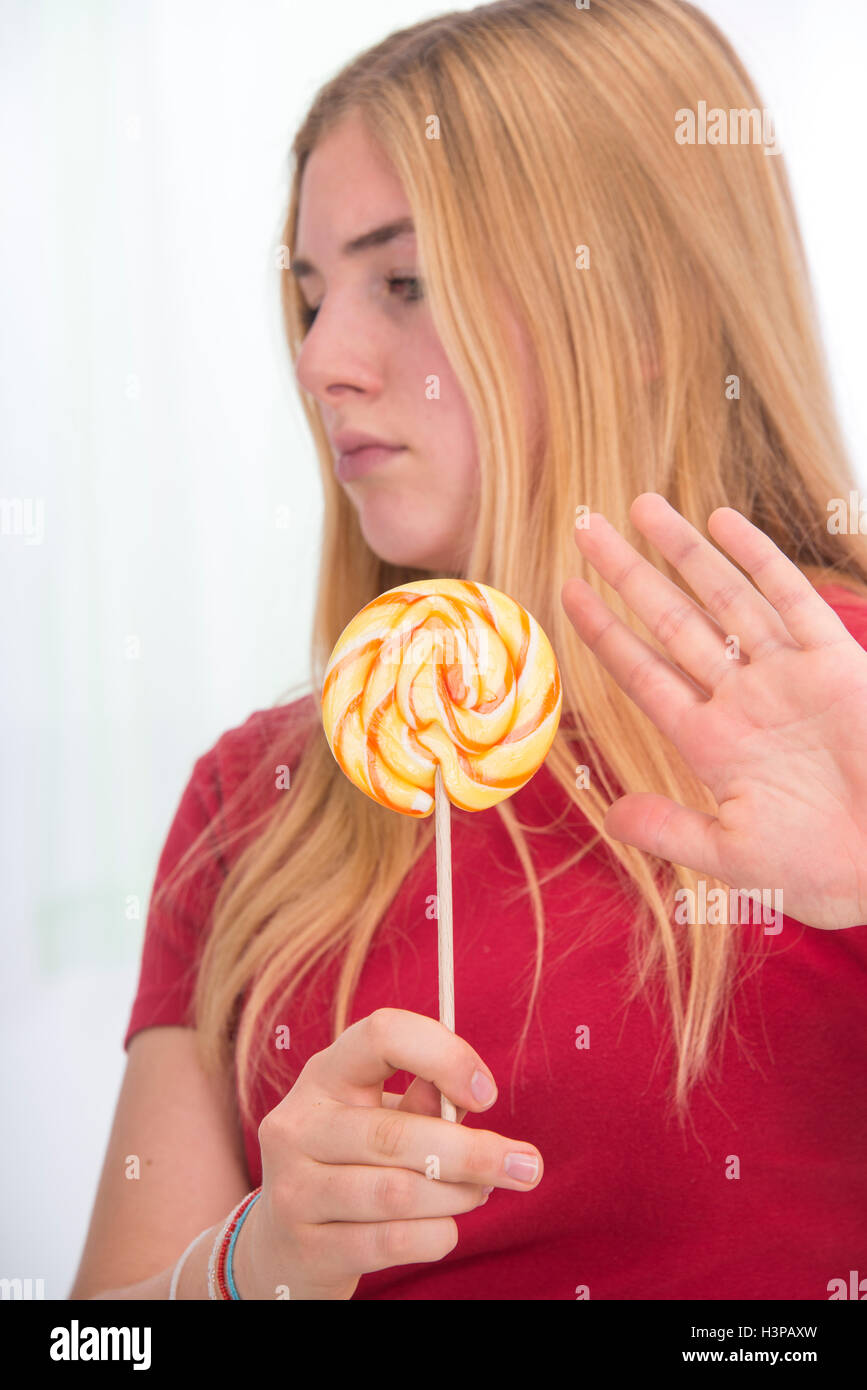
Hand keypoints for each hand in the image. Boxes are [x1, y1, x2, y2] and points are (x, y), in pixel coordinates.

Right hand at [237, 1008, 543, 1298]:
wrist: (282, 1247)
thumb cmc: (353, 1165)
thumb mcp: (379, 1119)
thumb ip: (423, 1104)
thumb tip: (469, 1100)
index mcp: (325, 1074)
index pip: (382, 1034)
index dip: (444, 1055)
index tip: (487, 1094)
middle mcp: (298, 1123)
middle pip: (398, 1132)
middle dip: (475, 1153)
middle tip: (526, 1167)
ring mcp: (293, 1188)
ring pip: (399, 1191)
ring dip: (457, 1196)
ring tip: (477, 1195)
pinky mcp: (305, 1247)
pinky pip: (392, 1242)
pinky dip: (435, 1235)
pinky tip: (443, 1228)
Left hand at [561, 493, 866, 929]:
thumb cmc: (825, 869)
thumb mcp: (735, 857)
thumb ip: (671, 831)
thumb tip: (610, 815)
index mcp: (711, 743)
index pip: (643, 674)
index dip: (605, 633)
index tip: (567, 594)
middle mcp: (742, 699)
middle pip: (671, 621)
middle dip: (628, 574)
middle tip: (585, 528)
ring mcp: (787, 675)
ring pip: (723, 597)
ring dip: (683, 551)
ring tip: (641, 507)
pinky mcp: (836, 661)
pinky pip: (790, 597)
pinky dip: (758, 558)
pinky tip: (721, 521)